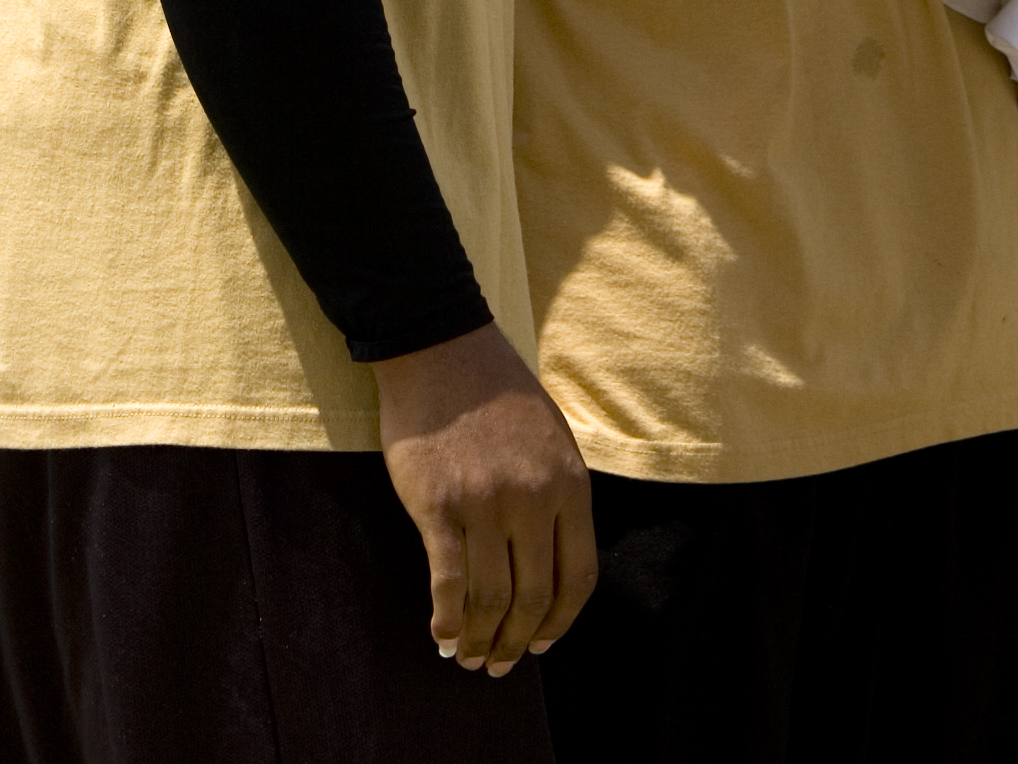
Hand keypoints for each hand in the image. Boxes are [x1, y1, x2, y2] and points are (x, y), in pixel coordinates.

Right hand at [372, 325, 597, 674]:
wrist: (443, 352)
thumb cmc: (499, 397)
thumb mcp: (552, 441)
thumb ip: (556, 498)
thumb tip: (549, 563)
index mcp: (570, 484)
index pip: (578, 574)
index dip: (562, 619)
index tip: (545, 641)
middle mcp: (533, 499)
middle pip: (534, 596)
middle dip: (518, 642)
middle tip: (500, 665)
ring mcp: (485, 503)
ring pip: (491, 598)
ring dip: (480, 640)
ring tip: (468, 658)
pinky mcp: (438, 506)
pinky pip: (448, 581)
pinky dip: (446, 618)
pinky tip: (441, 634)